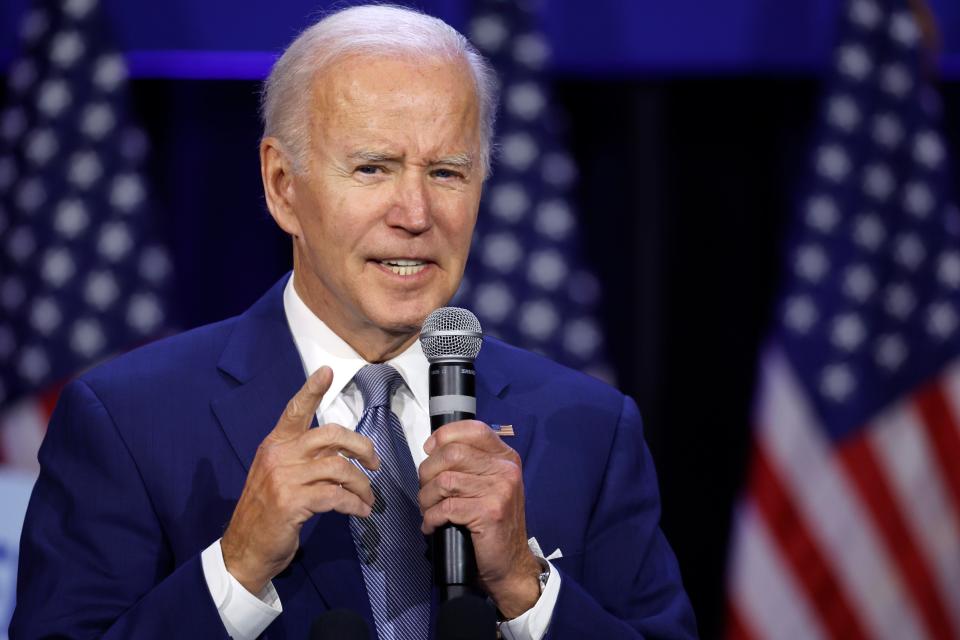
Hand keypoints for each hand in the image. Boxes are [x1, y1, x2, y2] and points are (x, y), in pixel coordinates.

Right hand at [221, 366, 379, 593]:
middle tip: (374, 464)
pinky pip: (336, 496)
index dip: (312, 389)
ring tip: (369, 498)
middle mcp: (279, 455)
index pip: (296, 410)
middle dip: (361, 446)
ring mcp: (284, 478)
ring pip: (339, 468)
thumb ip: (304, 459)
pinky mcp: (292, 502)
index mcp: (275, 444)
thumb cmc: (267, 513)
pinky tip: (361, 511)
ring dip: (362, 484)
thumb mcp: (279, 477)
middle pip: (331, 435)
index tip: (328, 371)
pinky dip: (355, 503)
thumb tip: (342, 453)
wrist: (244, 549)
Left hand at [418, 420, 541, 617]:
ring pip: (444, 481)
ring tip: (428, 510)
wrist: (511, 564)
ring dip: (426, 498)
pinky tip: (432, 525)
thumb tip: (433, 448)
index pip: (473, 429)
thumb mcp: (489, 485)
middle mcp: (506, 469)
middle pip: (452, 453)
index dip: (444, 436)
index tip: (429, 451)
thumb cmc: (492, 523)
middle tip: (426, 491)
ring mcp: (499, 490)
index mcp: (506, 457)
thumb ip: (471, 463)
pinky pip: (446, 507)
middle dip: (428, 472)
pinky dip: (431, 518)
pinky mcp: (489, 512)